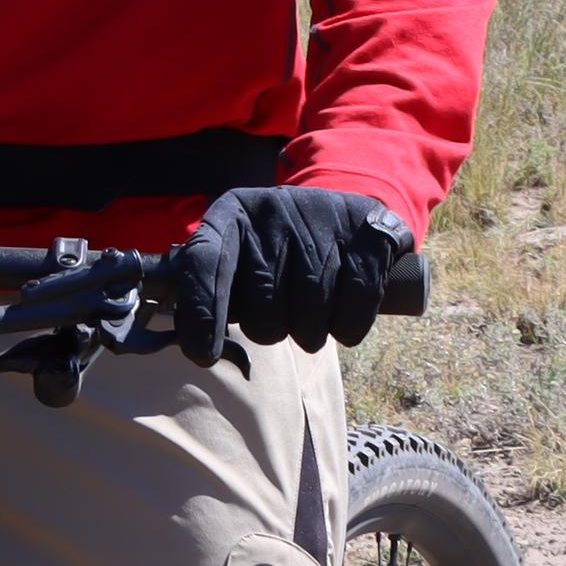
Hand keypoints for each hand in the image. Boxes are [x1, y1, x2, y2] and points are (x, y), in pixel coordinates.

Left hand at [171, 185, 416, 359]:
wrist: (345, 214)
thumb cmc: (278, 250)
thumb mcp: (238, 254)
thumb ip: (213, 288)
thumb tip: (194, 341)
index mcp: (231, 214)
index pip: (204, 263)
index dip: (201, 313)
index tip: (204, 355)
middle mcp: (272, 210)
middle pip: (263, 306)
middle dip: (270, 328)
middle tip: (280, 315)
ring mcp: (323, 218)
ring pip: (310, 315)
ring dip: (310, 332)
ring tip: (312, 313)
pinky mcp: (371, 232)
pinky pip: (353, 310)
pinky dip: (348, 327)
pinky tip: (343, 314)